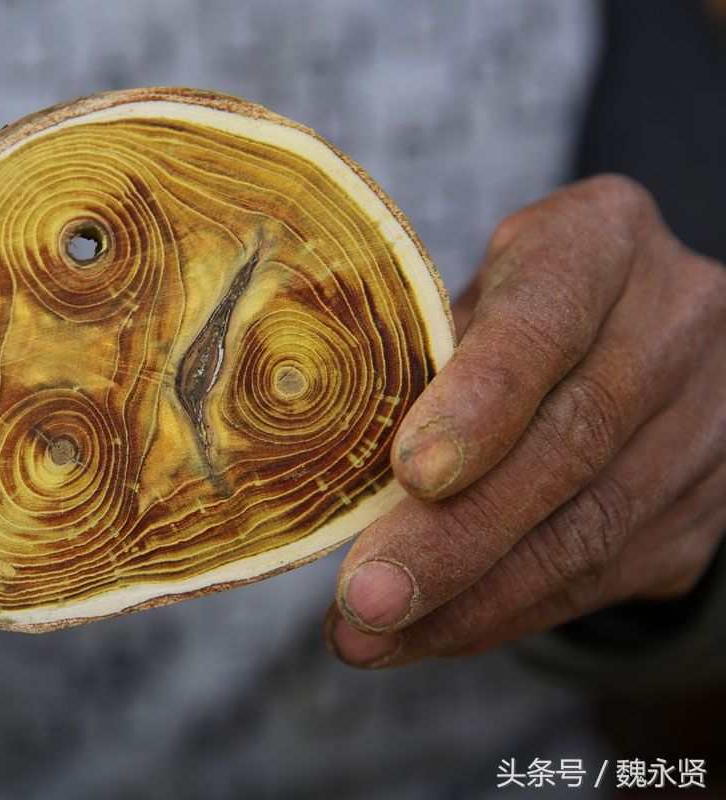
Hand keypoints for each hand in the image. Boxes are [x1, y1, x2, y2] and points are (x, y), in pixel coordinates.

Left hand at [324, 175, 725, 666]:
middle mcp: (677, 321)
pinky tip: (433, 633)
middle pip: (571, 441)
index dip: (482, 400)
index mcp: (603, 238)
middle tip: (366, 595)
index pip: (548, 316)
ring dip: (472, 599)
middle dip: (457, 535)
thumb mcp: (471, 294)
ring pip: (590, 529)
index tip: (411, 473)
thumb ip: (420, 355)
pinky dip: (506, 612)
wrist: (642, 340)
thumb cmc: (514, 314)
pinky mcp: (707, 504)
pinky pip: (603, 573)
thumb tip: (318, 452)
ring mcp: (709, 419)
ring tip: (372, 636)